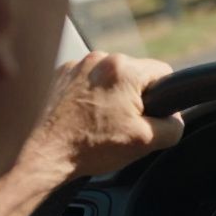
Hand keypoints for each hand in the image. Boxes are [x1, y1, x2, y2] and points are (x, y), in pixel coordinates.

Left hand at [27, 51, 183, 177]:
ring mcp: (75, 65)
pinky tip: (81, 118)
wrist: (39, 156)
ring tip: (98, 123)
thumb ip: (174, 126)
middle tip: (122, 124)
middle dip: (134, 97)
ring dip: (110, 96)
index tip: (151, 115)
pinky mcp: (58, 74)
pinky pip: (85, 80)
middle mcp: (99, 59)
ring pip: (109, 77)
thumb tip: (176, 119)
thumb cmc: (88, 148)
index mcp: (124, 69)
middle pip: (134, 74)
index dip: (165, 96)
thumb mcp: (146, 142)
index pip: (164, 71)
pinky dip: (87, 96)